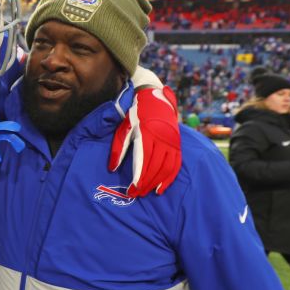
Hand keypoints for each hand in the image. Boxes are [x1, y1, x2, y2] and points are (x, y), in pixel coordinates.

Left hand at [111, 68, 181, 196]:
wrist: (155, 95)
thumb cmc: (135, 113)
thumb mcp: (124, 127)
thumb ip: (118, 148)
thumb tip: (112, 168)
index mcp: (146, 134)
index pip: (143, 162)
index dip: (138, 179)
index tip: (131, 191)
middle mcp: (161, 138)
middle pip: (155, 167)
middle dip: (145, 183)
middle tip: (136, 194)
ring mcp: (171, 141)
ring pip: (166, 168)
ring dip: (156, 183)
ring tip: (147, 192)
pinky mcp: (177, 143)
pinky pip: (176, 164)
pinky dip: (169, 178)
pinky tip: (161, 188)